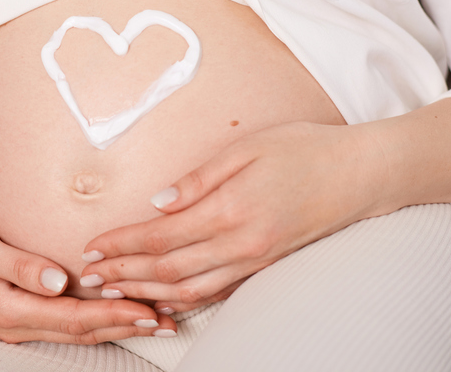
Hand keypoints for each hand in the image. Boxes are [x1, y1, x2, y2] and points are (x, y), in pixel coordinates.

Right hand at [0, 215, 176, 342]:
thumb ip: (19, 265)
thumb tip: (57, 281)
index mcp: (10, 309)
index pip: (72, 319)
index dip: (112, 316)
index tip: (146, 310)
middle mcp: (20, 323)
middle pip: (82, 331)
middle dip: (126, 327)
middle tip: (166, 321)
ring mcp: (23, 321)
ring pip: (79, 330)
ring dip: (118, 327)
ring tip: (156, 322)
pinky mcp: (28, 311)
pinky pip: (70, 321)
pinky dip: (100, 319)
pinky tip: (121, 312)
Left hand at [80, 121, 385, 313]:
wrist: (360, 175)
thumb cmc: (303, 151)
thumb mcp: (247, 149)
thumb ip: (198, 179)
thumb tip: (156, 202)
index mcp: (231, 210)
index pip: (160, 237)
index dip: (121, 245)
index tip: (92, 247)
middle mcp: (241, 244)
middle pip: (167, 269)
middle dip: (124, 274)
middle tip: (90, 276)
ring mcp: (254, 261)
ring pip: (189, 290)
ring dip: (147, 292)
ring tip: (114, 291)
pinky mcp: (264, 267)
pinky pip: (217, 293)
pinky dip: (184, 302)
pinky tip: (163, 301)